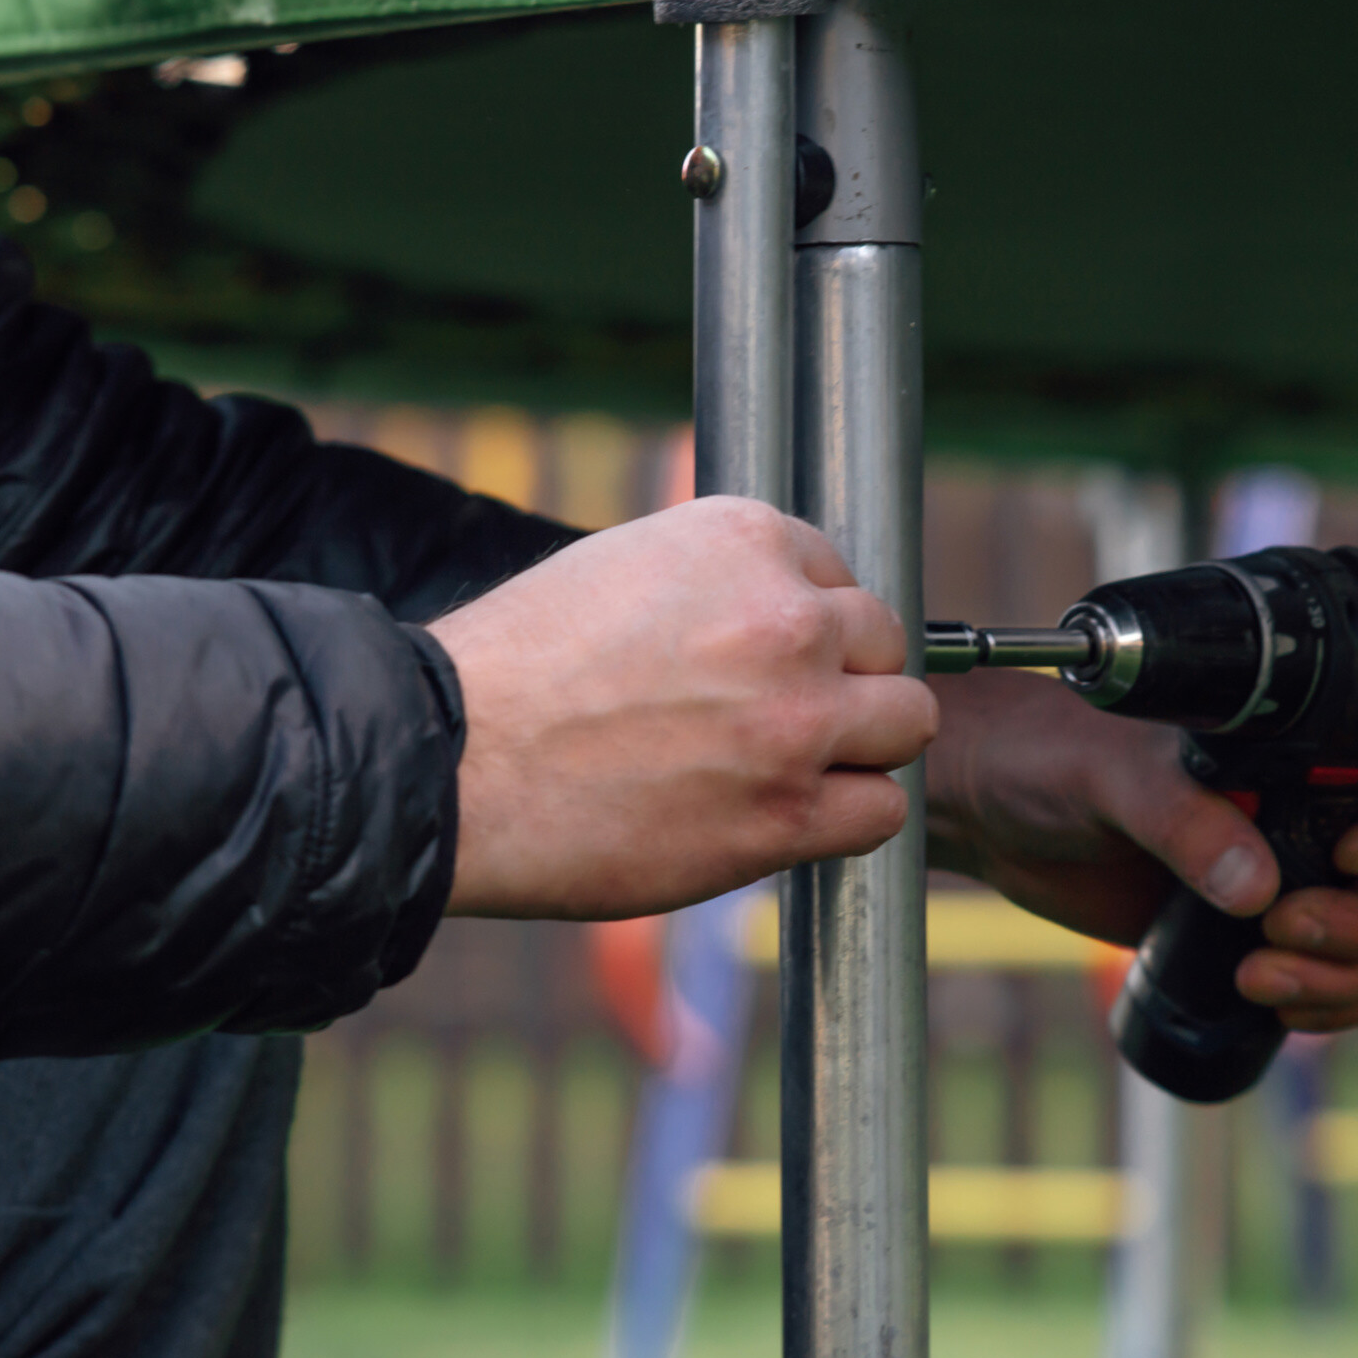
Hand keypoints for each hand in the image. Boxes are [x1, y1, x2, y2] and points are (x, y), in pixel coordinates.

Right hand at [431, 497, 938, 918]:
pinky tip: (789, 815)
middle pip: (886, 645)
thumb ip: (718, 583)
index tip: (767, 659)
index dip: (809, 625)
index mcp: (744, 539)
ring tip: (791, 766)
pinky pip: (881, 811)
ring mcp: (796, 720)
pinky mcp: (787, 814)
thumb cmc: (517, 671)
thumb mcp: (624, 569)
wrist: (452, 766)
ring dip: (860, 747)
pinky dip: (847, 817)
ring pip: (905, 724)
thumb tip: (782, 610)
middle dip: (844, 679)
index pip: (839, 576)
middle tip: (783, 716)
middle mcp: (785, 619)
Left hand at [925, 671, 1357, 1032]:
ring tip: (1260, 978)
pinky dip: (1333, 1002)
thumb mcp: (1111, 777)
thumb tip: (1257, 889)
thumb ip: (1182, 821)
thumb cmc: (1050, 758)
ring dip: (1352, 973)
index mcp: (1308, 740)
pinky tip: (1277, 1004)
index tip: (1352, 857)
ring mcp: (1304, 869)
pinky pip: (1350, 978)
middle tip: (1280, 930)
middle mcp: (1323, 802)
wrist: (997, 812)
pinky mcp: (1270, 929)